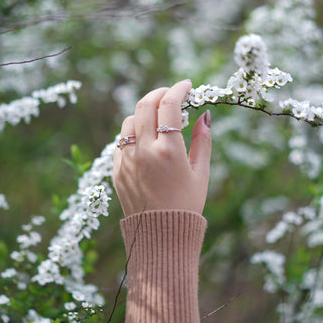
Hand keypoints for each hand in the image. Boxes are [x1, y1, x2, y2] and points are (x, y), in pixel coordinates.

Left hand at [113, 79, 211, 215]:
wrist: (160, 237)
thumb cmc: (187, 206)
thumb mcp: (201, 174)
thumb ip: (203, 141)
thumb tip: (205, 116)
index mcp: (169, 151)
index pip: (169, 105)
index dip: (179, 89)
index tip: (186, 85)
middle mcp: (144, 151)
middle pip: (144, 105)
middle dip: (159, 93)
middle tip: (170, 94)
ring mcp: (127, 160)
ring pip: (129, 121)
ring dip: (143, 112)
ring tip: (158, 117)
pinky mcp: (116, 170)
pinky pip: (121, 142)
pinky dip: (133, 133)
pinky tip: (146, 139)